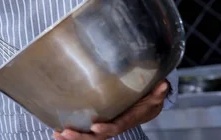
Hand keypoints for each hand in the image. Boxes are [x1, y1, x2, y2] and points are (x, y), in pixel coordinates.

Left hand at [53, 80, 169, 139]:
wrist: (147, 106)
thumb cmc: (149, 99)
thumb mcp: (155, 95)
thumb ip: (158, 91)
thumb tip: (163, 86)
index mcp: (127, 120)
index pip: (116, 127)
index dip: (106, 128)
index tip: (95, 127)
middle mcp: (114, 125)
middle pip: (98, 136)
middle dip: (82, 137)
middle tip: (65, 133)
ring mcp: (105, 126)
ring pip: (89, 137)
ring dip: (73, 138)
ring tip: (57, 135)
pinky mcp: (99, 124)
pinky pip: (86, 132)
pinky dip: (73, 133)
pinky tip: (57, 131)